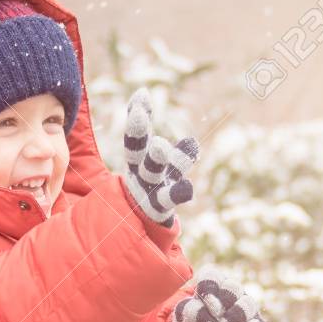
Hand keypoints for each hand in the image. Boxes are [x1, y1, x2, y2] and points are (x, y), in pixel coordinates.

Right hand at [121, 89, 198, 226]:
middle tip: (139, 116)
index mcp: (137, 161)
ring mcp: (150, 190)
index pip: (134, 133)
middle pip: (137, 150)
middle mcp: (141, 173)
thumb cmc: (150, 188)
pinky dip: (179, 193)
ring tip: (160, 146)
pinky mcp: (161, 207)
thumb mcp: (152, 163)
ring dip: (155, 158)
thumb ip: (155, 138)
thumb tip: (144, 93)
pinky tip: (188, 187)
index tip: (142, 95)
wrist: (143, 228)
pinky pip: (170, 199)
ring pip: (152, 171)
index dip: (137, 113)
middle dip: (137, 132)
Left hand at [170, 268, 265, 321]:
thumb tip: (211, 316)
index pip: (213, 276)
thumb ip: (191, 311)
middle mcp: (232, 292)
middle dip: (220, 305)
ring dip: (231, 320)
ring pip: (247, 305)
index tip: (202, 300)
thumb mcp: (183, 319)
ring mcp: (245, 309)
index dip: (208, 287)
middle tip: (210, 320)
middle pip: (233, 288)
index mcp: (212, 284)